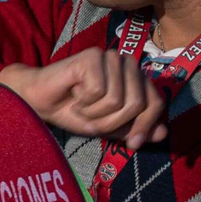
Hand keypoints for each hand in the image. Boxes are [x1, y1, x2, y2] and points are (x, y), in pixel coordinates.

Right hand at [0, 50, 166, 147]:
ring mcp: (111, 57)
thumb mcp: (108, 126)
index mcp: (135, 78)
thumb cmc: (72, 112)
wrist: (38, 102)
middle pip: (137, 104)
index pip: (155, 102)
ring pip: (117, 100)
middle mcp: (127, 63)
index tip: (132, 144)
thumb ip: (134, 128)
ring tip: (80, 106)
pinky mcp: (93, 56)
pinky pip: (98, 91)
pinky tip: (73, 94)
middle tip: (91, 119)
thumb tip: (162, 134)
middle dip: (112, 122)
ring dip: (94, 113)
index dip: (145, 125)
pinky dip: (83, 101)